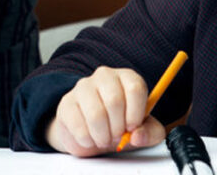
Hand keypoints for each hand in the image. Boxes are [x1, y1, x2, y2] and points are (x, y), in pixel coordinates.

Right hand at [45, 67, 164, 156]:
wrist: (91, 132)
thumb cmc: (120, 126)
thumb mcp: (141, 130)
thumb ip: (149, 133)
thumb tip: (137, 135)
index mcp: (127, 77)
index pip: (135, 88)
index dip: (136, 113)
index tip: (133, 127)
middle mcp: (105, 76)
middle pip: (115, 101)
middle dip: (118, 128)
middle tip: (117, 136)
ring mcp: (83, 86)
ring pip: (96, 114)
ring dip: (103, 136)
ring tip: (104, 140)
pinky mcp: (67, 102)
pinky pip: (78, 125)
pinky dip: (87, 140)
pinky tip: (90, 139)